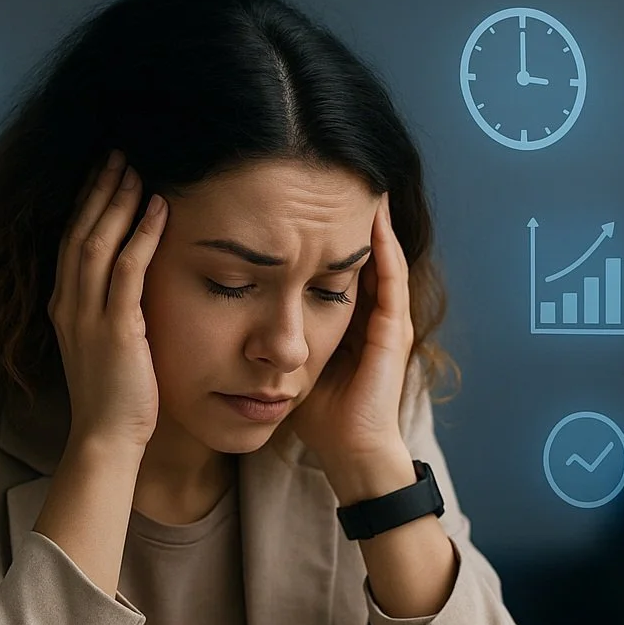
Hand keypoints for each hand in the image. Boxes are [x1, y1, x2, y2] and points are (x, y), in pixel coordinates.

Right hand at [49, 149, 167, 453]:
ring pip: (98, 242)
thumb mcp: (105, 346)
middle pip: (80, 231)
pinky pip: (128, 270)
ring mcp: (88, 316)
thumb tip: (132, 287)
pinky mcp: (116, 329)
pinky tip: (159, 208)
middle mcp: (70, 305)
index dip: (87, 204)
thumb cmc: (115, 398)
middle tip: (118, 155)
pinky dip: (142, 234)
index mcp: (65, 307)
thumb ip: (111, 312)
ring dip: (118, 201)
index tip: (104, 174)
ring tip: (136, 168)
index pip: (73, 242)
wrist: (106, 438)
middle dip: (98, 190)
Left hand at [287, 193, 415, 468]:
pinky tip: (373, 221)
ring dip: (373, 221)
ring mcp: (387, 319)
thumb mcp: (288, 359)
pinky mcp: (394, 330)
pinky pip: (391, 279)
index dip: (323, 231)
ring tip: (362, 182)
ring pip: (382, 257)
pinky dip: (384, 249)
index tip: (302, 197)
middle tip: (335, 175)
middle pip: (361, 252)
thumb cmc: (318, 415)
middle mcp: (371, 313)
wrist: (349, 450)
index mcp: (346, 318)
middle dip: (348, 216)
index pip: (336, 262)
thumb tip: (229, 306)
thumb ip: (269, 332)